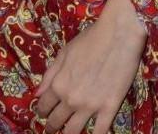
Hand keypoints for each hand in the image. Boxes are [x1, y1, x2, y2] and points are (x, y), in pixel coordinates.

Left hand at [35, 0, 147, 133]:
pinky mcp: (109, 108)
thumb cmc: (90, 39)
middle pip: (56, 123)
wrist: (119, 33)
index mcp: (58, 84)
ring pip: (73, 132)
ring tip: (69, 132)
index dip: (42, 111)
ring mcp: (90, 106)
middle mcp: (71, 99)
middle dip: (52, 126)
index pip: (43, 107)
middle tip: (55, 126)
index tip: (45, 112)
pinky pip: (99, 132)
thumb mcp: (65, 52)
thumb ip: (49, 74)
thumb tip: (38, 94)